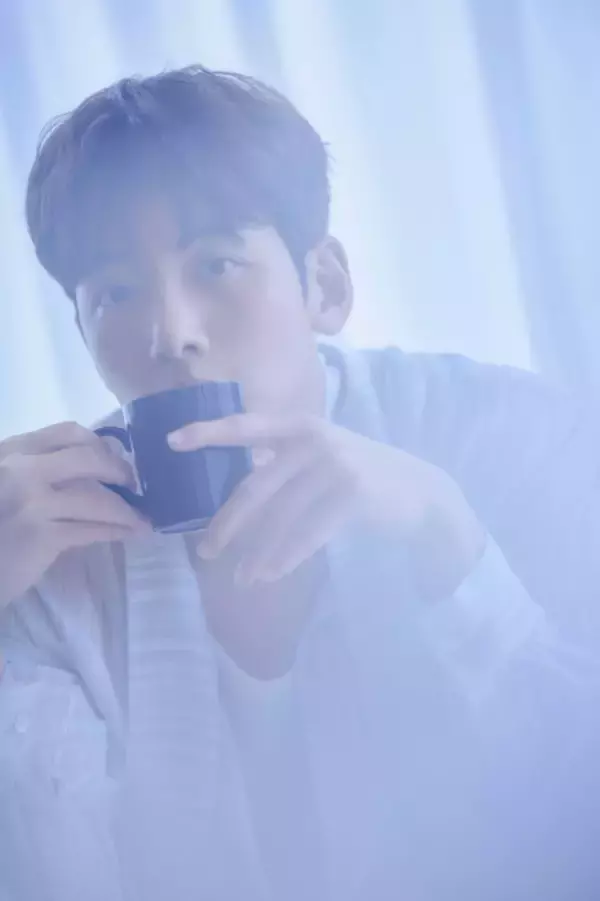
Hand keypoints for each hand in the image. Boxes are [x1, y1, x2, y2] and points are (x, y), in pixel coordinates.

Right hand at [0, 421, 149, 609]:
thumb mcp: (6, 481)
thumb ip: (40, 470)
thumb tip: (94, 470)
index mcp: (14, 450)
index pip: (68, 433)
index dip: (100, 444)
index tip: (114, 459)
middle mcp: (22, 469)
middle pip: (90, 459)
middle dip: (120, 472)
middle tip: (134, 486)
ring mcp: (32, 502)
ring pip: (97, 500)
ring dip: (127, 511)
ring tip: (142, 520)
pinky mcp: (42, 536)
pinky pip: (92, 530)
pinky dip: (116, 532)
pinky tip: (128, 534)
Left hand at [168, 413, 484, 595]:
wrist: (420, 494)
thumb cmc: (363, 477)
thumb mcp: (324, 456)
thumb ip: (286, 463)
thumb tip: (241, 493)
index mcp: (300, 427)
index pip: (245, 426)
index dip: (207, 432)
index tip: (171, 442)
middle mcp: (314, 440)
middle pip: (256, 487)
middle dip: (228, 524)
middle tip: (207, 552)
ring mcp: (335, 466)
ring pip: (280, 517)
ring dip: (258, 553)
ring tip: (242, 578)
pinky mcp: (352, 495)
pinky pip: (307, 533)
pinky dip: (286, 557)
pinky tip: (270, 574)